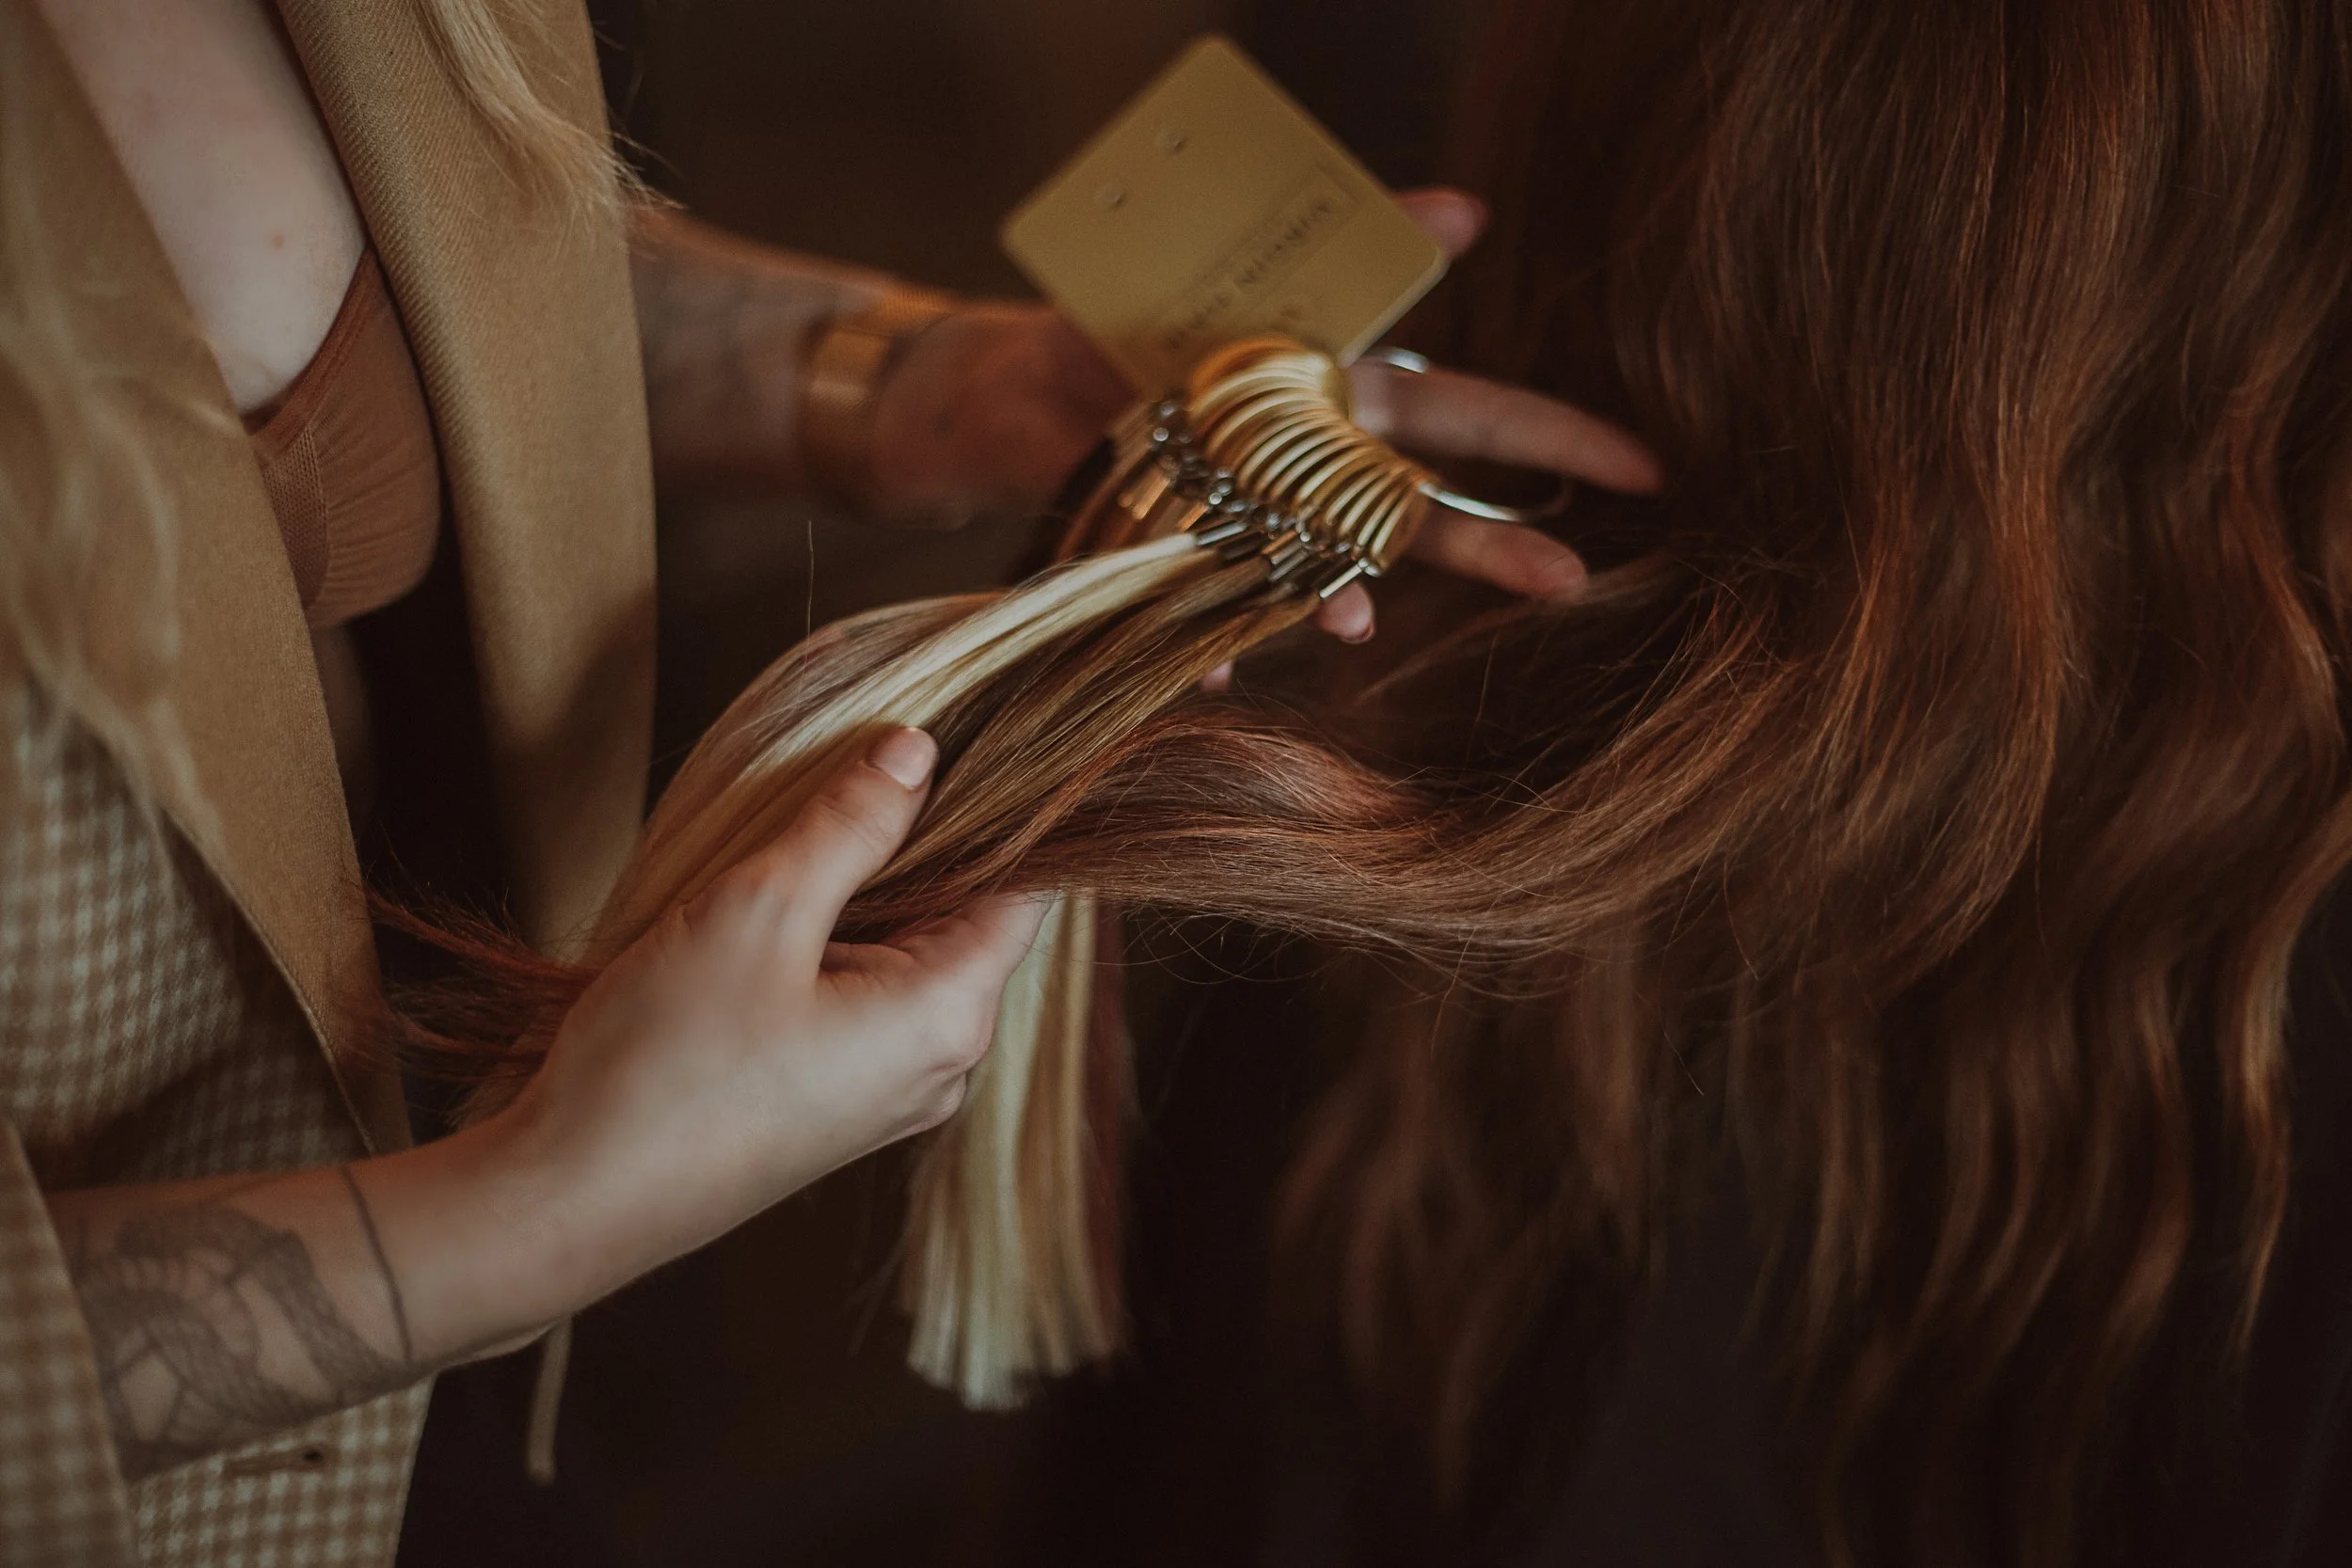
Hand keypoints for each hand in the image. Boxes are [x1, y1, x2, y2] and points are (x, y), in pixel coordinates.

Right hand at [491, 728, 1046, 1299]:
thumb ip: (851, 824)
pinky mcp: (835, 1102)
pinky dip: (835, 941)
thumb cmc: (666, 1066)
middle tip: (855, 762)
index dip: (1003, 807)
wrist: (571, 1202)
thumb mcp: (759, 911)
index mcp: (949, 1016)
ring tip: (799, 832)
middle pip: (967, 916)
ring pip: (908, 953)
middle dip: (920, 839)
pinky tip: (772, 911)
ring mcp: (889, 1091)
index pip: (1026, 887)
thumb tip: (918, 751)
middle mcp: (942, 1064)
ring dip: (864, 889)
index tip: (961, 734)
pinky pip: (866, 997)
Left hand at [867, 190, 1662, 650]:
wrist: (1005, 387)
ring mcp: (1246, 522)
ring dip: (1339, 595)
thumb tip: (1470, 207)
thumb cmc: (1131, 317)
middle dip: (1496, 545)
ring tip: (1355, 624)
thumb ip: (1356, 250)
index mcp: (1344, 395)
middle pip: (1420, 511)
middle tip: (1573, 584)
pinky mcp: (1170, 559)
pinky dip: (1206, 645)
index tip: (1648, 470)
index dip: (1557, 441)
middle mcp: (1312, 471)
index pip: (1473, 415)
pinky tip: (1211, 673)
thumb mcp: (1236, 267)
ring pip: (1320, 568)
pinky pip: (1203, 614)